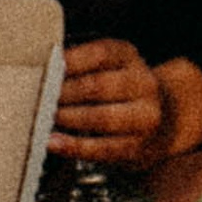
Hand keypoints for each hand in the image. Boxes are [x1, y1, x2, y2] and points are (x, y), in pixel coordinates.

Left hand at [51, 44, 201, 174]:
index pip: (100, 53)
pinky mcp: (138, 146)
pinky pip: (103, 148)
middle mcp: (143, 84)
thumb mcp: (106, 64)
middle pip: (99, 86)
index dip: (70, 61)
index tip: (44, 67)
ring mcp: (144, 117)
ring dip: (68, 118)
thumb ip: (78, 64)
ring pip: (102, 118)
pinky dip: (74, 146)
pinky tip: (54, 142)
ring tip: (44, 118)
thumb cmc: (117, 88)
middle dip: (64, 93)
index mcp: (129, 56)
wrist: (163, 117)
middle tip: (39, 97)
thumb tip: (40, 70)